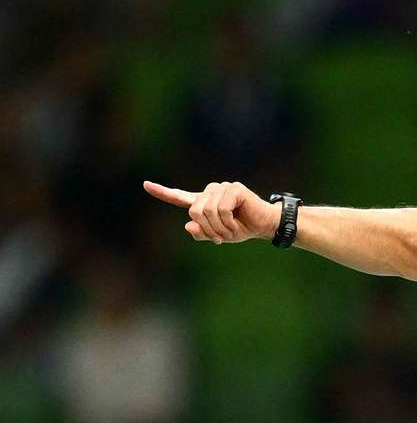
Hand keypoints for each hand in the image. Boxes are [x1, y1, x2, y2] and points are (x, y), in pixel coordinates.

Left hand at [143, 180, 279, 243]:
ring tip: (231, 231)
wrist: (264, 225)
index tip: (146, 185)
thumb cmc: (241, 229)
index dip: (162, 192)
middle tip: (221, 237)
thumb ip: (201, 233)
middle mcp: (209, 192)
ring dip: (219, 227)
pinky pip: (221, 208)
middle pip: (195, 211)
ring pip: (207, 211)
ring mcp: (222, 188)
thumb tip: (188, 226)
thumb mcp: (218, 236)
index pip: (179, 197)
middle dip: (208, 229)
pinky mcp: (233, 189)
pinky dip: (228, 222)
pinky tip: (237, 225)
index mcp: (203, 202)